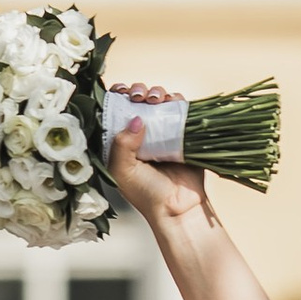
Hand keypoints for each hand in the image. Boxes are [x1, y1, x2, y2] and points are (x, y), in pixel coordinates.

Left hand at [104, 84, 212, 230]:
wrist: (179, 207)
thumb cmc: (146, 194)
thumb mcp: (123, 171)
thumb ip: (122, 145)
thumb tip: (136, 118)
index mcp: (122, 142)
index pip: (116, 112)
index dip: (116, 97)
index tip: (119, 91)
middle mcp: (142, 135)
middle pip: (138, 101)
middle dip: (137, 91)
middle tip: (138, 96)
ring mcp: (164, 132)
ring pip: (159, 101)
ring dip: (156, 92)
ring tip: (155, 99)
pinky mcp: (184, 133)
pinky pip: (180, 109)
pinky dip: (176, 99)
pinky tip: (172, 100)